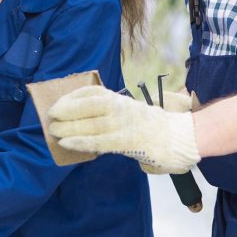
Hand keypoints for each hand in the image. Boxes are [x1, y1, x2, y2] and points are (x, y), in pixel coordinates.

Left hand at [48, 85, 199, 174]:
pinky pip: (100, 141)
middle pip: (90, 105)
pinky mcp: (129, 142)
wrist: (186, 137)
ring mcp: (126, 125)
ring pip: (92, 122)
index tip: (59, 101)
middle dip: (67, 108)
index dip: (74, 96)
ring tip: (54, 129)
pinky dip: (81, 141)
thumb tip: (102, 134)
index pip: (95, 93)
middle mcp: (123, 109)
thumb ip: (119, 120)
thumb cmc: (160, 130)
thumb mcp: (137, 116)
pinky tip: (66, 143)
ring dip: (69, 125)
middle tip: (50, 115)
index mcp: (124, 102)